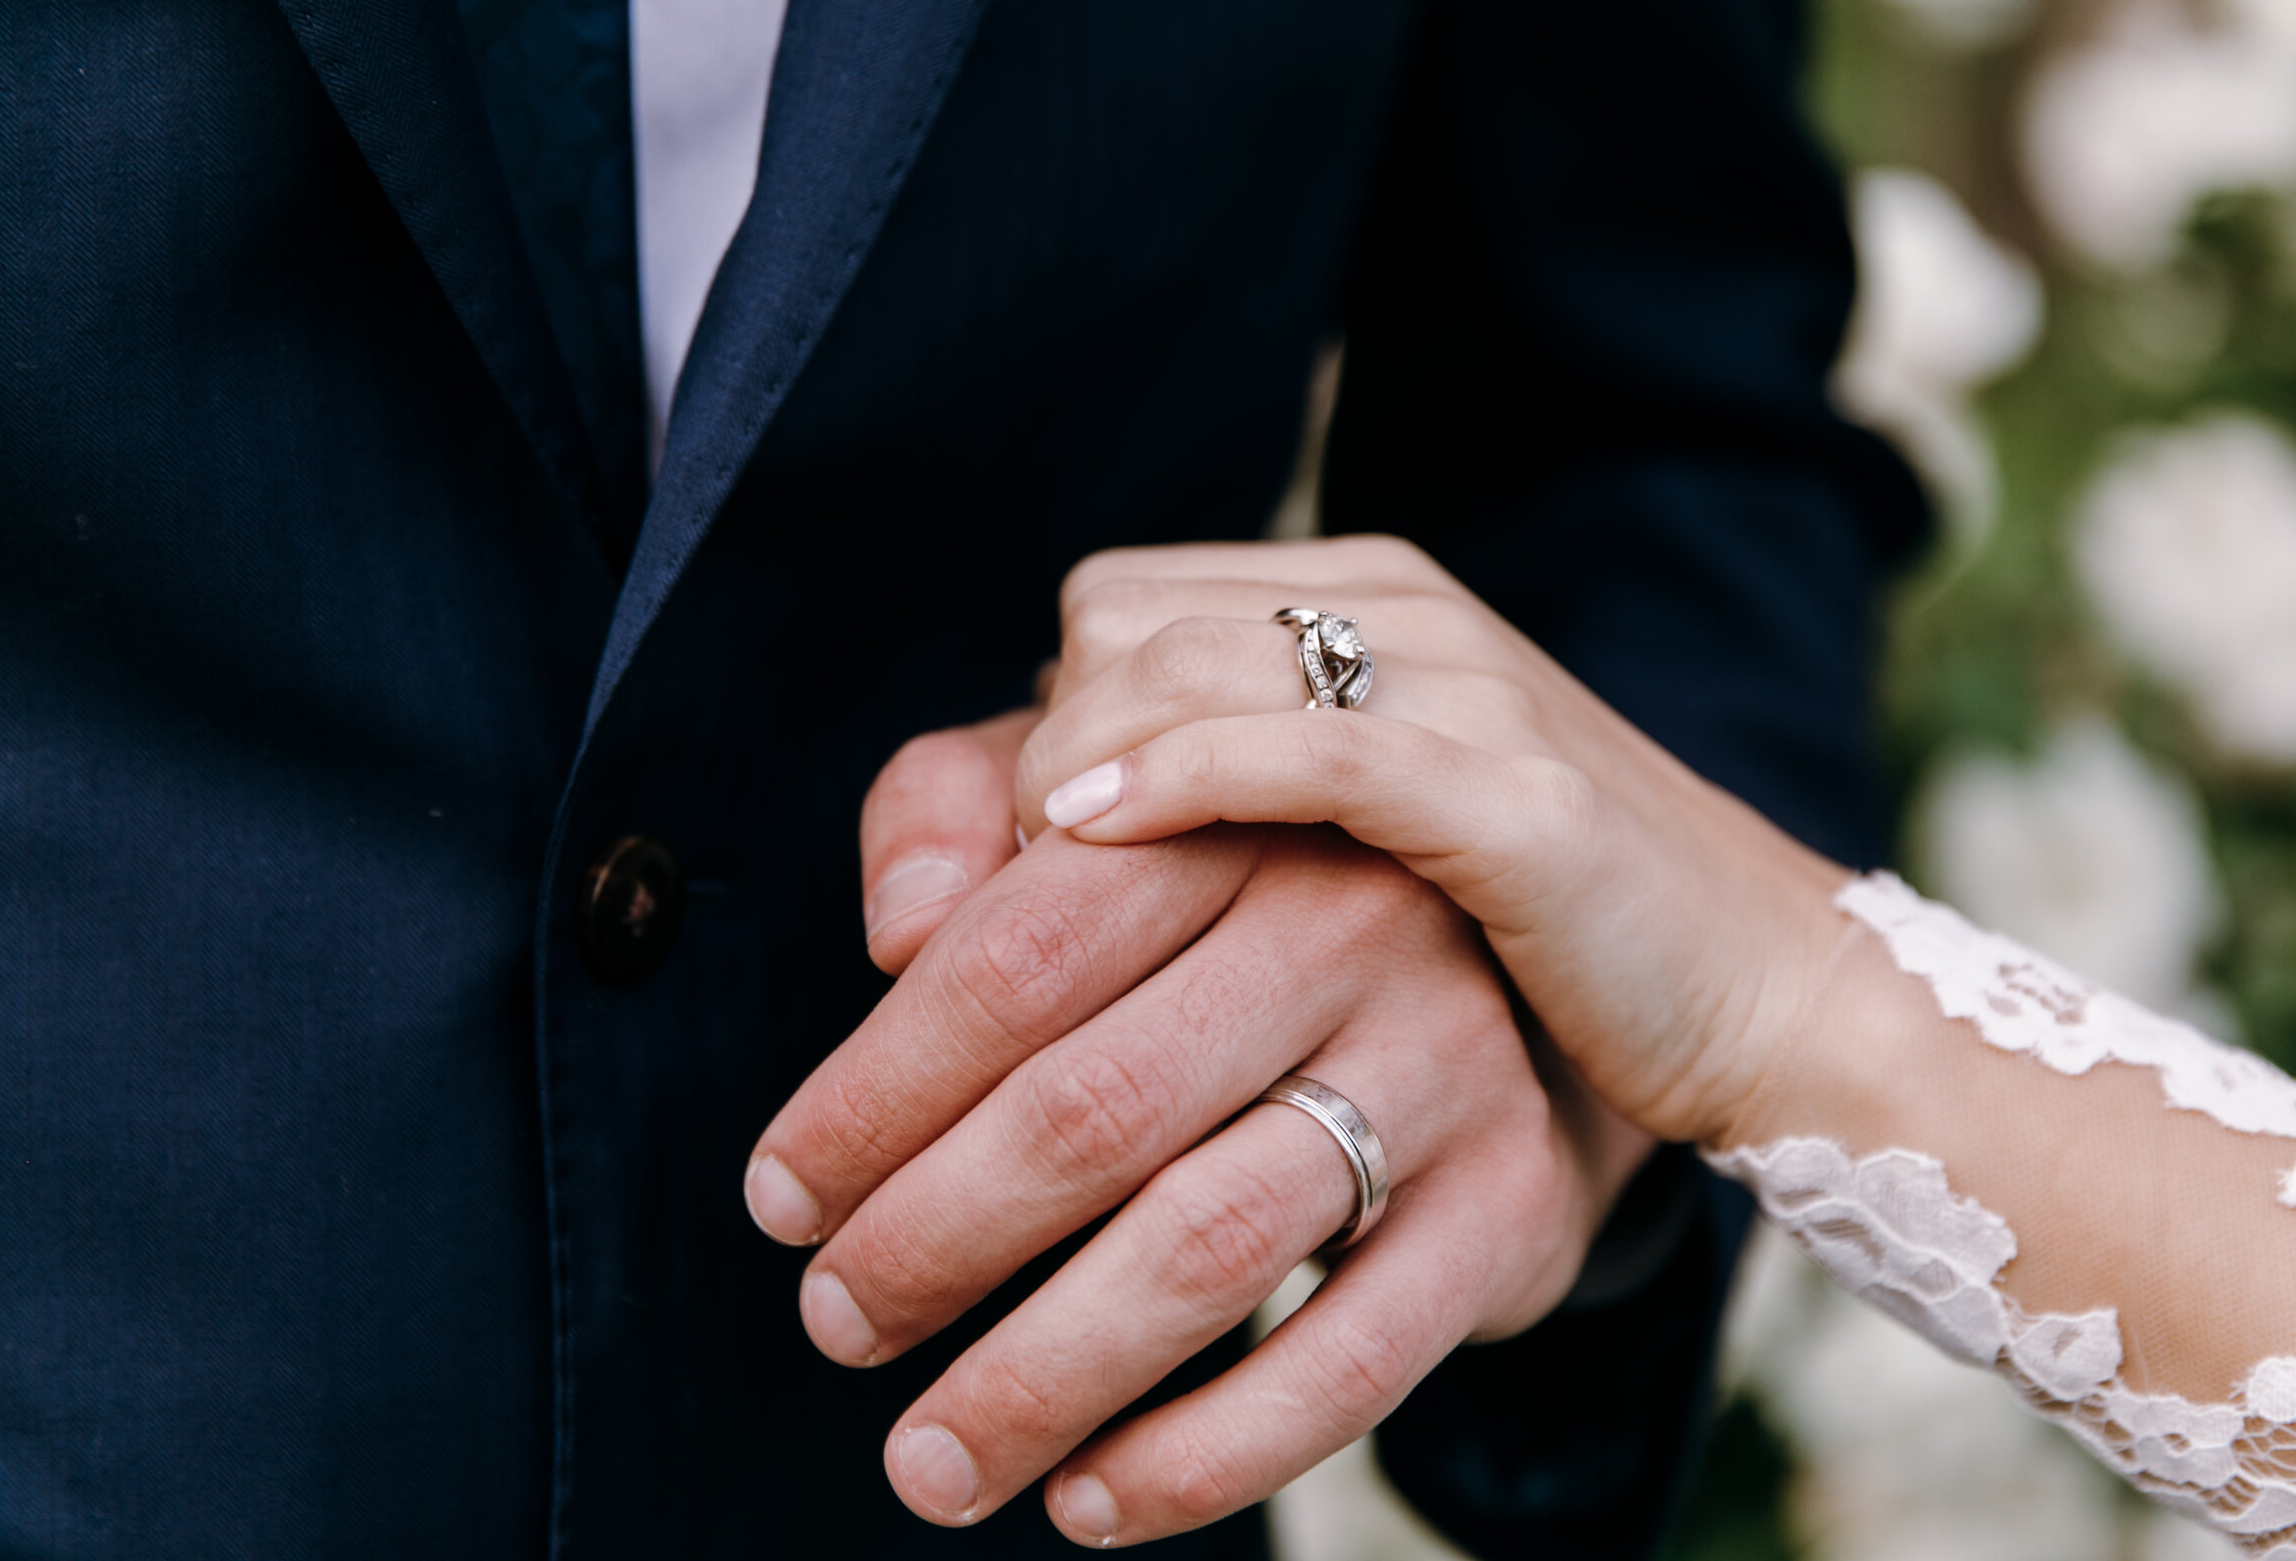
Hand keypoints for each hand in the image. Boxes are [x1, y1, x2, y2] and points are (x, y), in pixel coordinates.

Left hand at [746, 707, 1650, 1545]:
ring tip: (925, 1461)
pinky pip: (1354, 1360)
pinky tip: (1088, 1500)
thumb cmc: (1234, 891)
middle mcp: (1354, 926)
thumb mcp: (1101, 803)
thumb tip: (889, 931)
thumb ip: (961, 809)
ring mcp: (1447, 1070)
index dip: (875, 1090)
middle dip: (931, 1238)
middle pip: (1098, 1105)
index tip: (780, 1197)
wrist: (1515, 958)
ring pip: (1212, 1246)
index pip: (1018, 955)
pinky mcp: (1509, 1206)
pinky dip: (1208, 1454)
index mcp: (1230, 820)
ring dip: (1041, 1377)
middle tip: (836, 1324)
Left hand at [1018, 535, 1856, 1148]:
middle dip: (1041, 747)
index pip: (1123, 600)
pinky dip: (1180, 777)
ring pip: (1192, 664)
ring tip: (1027, 896)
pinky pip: (1305, 746)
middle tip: (1014, 898)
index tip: (1020, 858)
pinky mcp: (1514, 795)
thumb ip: (1216, 802)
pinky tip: (1099, 835)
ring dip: (1075, 772)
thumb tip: (1010, 839)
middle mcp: (1412, 613)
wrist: (1767, 989)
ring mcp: (1468, 690)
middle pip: (1127, 620)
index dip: (1046, 715)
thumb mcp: (1364, 842)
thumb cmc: (1539, 937)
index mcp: (1373, 604)